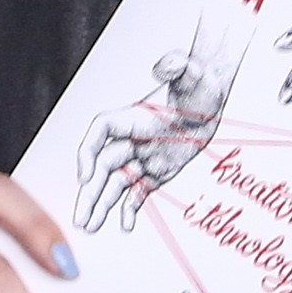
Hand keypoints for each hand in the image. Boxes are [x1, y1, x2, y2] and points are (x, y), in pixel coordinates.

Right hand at [76, 31, 240, 232]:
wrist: (211, 97)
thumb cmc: (199, 82)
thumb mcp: (192, 72)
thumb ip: (176, 65)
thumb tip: (165, 67)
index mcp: (133, 116)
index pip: (100, 132)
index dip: (88, 153)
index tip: (85, 176)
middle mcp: (131, 137)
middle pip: (102, 166)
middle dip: (89, 193)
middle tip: (80, 219)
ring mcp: (142, 155)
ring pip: (115, 183)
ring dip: (101, 204)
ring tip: (88, 226)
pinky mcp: (156, 170)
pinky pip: (138, 191)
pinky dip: (129, 209)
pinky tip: (124, 227)